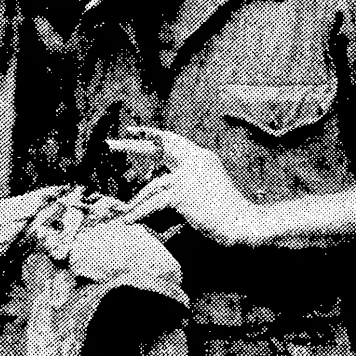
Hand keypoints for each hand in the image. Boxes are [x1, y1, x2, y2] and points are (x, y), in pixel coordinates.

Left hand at [117, 127, 266, 246]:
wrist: (244, 224)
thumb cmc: (227, 212)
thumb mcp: (204, 190)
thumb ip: (184, 182)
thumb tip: (157, 186)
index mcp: (202, 157)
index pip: (172, 141)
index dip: (152, 136)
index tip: (133, 132)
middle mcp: (196, 160)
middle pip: (158, 148)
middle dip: (132, 146)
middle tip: (110, 144)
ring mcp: (189, 175)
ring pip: (152, 187)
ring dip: (136, 203)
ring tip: (123, 215)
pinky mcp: (182, 193)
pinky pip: (154, 203)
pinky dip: (140, 213)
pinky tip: (130, 221)